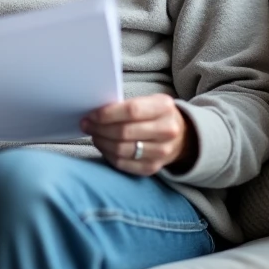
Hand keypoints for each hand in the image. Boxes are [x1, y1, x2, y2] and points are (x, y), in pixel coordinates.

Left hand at [81, 94, 196, 176]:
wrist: (181, 136)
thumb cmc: (156, 114)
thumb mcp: (149, 101)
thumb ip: (126, 105)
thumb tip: (94, 112)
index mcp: (164, 107)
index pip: (131, 111)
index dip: (107, 114)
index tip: (91, 115)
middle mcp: (167, 130)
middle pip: (124, 132)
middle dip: (99, 128)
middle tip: (86, 124)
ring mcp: (162, 152)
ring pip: (122, 150)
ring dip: (102, 142)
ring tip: (94, 134)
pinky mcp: (153, 167)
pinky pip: (123, 164)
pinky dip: (108, 155)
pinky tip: (103, 146)